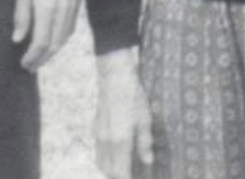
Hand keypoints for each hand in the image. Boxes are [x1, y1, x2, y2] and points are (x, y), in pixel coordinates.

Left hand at [12, 0, 79, 70]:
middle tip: (31, 66)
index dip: (32, 56)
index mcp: (47, 6)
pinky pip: (71, 27)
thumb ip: (21, 15)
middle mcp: (62, 9)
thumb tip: (18, 39)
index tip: (24, 64)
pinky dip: (62, 39)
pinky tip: (54, 41)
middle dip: (42, 58)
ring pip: (65, 37)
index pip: (41, 41)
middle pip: (55, 44)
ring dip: (53, 51)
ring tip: (41, 57)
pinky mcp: (77, 2)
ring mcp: (72, 6)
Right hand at [95, 48, 153, 178]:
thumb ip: (145, 143)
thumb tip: (148, 161)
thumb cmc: (133, 96)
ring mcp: (98, 134)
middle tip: (132, 174)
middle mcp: (105, 142)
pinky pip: (98, 150)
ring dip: (110, 168)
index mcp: (119, 142)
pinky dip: (105, 157)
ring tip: (124, 167)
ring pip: (100, 161)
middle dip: (118, 175)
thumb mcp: (144, 119)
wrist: (114, 76)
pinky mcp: (95, 126)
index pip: (120, 172)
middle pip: (108, 170)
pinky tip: (116, 152)